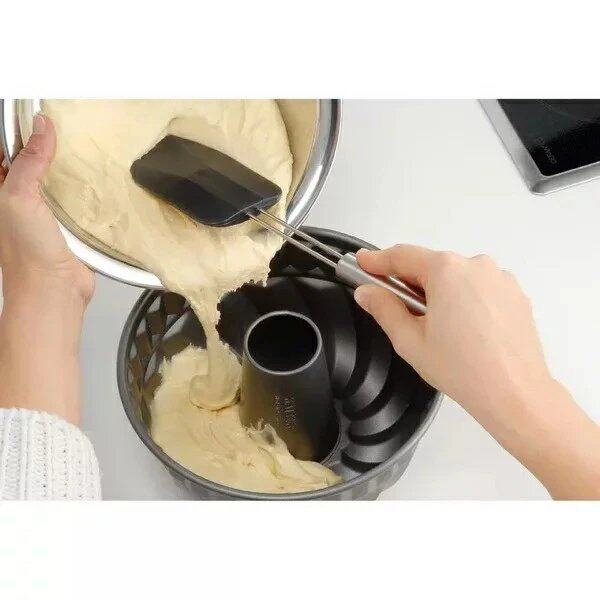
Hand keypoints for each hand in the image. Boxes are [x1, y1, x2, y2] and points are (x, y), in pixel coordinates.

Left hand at [0, 114, 93, 303]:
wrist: (54, 289)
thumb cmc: (27, 254)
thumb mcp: (20, 198)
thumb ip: (29, 161)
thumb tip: (41, 127)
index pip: (6, 151)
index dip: (20, 134)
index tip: (40, 115)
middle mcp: (18, 199)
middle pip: (32, 161)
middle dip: (47, 147)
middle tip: (66, 128)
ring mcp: (43, 210)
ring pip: (55, 178)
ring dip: (68, 168)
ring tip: (82, 149)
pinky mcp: (67, 222)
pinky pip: (74, 197)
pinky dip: (83, 188)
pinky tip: (94, 180)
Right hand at [354, 245, 548, 418]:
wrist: (515, 393)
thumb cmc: (465, 370)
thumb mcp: (409, 340)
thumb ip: (383, 309)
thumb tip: (367, 293)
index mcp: (446, 271)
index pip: (402, 256)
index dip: (377, 260)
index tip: (364, 262)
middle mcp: (475, 266)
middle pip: (430, 265)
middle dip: (410, 283)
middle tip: (396, 308)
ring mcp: (499, 278)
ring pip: (455, 277)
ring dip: (440, 293)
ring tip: (436, 328)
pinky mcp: (514, 293)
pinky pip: (478, 288)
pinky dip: (464, 300)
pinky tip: (462, 330)